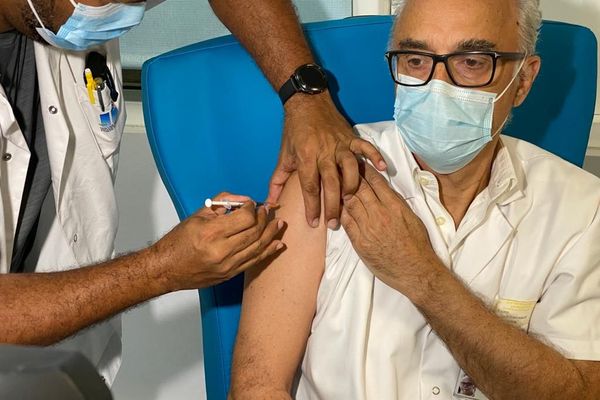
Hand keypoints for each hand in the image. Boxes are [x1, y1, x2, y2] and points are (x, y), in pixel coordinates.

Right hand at [148, 193, 284, 290]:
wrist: (166, 269)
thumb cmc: (179, 241)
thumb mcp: (198, 215)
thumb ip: (222, 203)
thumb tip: (244, 200)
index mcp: (210, 233)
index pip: (245, 218)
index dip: (252, 208)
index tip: (251, 204)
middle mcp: (220, 250)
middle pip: (254, 232)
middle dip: (264, 219)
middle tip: (268, 210)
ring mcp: (227, 265)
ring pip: (258, 247)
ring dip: (271, 234)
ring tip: (279, 223)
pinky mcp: (230, 274)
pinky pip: (254, 261)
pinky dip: (268, 251)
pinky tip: (277, 243)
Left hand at [268, 93, 385, 228]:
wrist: (306, 102)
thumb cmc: (294, 131)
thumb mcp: (284, 155)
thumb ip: (277, 180)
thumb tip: (269, 202)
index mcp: (306, 156)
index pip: (310, 187)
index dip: (312, 207)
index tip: (314, 223)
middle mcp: (324, 151)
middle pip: (331, 183)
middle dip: (333, 205)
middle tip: (334, 223)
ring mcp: (340, 144)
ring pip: (350, 168)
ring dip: (352, 185)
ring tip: (350, 201)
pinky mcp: (351, 137)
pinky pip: (365, 147)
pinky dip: (374, 157)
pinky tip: (382, 169)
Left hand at [340, 164, 441, 296]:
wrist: (415, 270)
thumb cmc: (417, 245)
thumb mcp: (411, 218)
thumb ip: (396, 203)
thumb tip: (384, 192)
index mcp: (395, 206)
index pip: (376, 182)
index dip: (365, 171)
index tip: (358, 163)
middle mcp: (380, 214)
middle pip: (359, 189)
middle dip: (349, 177)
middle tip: (341, 168)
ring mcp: (368, 228)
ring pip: (350, 203)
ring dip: (341, 193)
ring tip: (334, 184)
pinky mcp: (360, 242)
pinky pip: (347, 223)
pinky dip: (341, 213)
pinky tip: (336, 207)